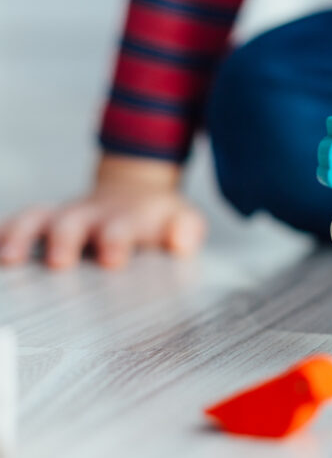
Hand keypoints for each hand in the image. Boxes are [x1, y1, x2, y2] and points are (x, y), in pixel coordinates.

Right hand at [0, 154, 205, 269]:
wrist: (133, 195)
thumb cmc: (157, 218)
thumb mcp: (181, 219)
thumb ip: (186, 230)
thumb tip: (183, 241)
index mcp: (123, 219)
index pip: (119, 229)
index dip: (115, 241)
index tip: (112, 260)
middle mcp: (87, 216)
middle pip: (70, 224)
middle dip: (63, 240)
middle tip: (57, 261)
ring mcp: (60, 217)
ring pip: (34, 220)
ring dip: (18, 236)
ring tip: (8, 258)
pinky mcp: (39, 222)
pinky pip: (13, 224)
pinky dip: (1, 234)